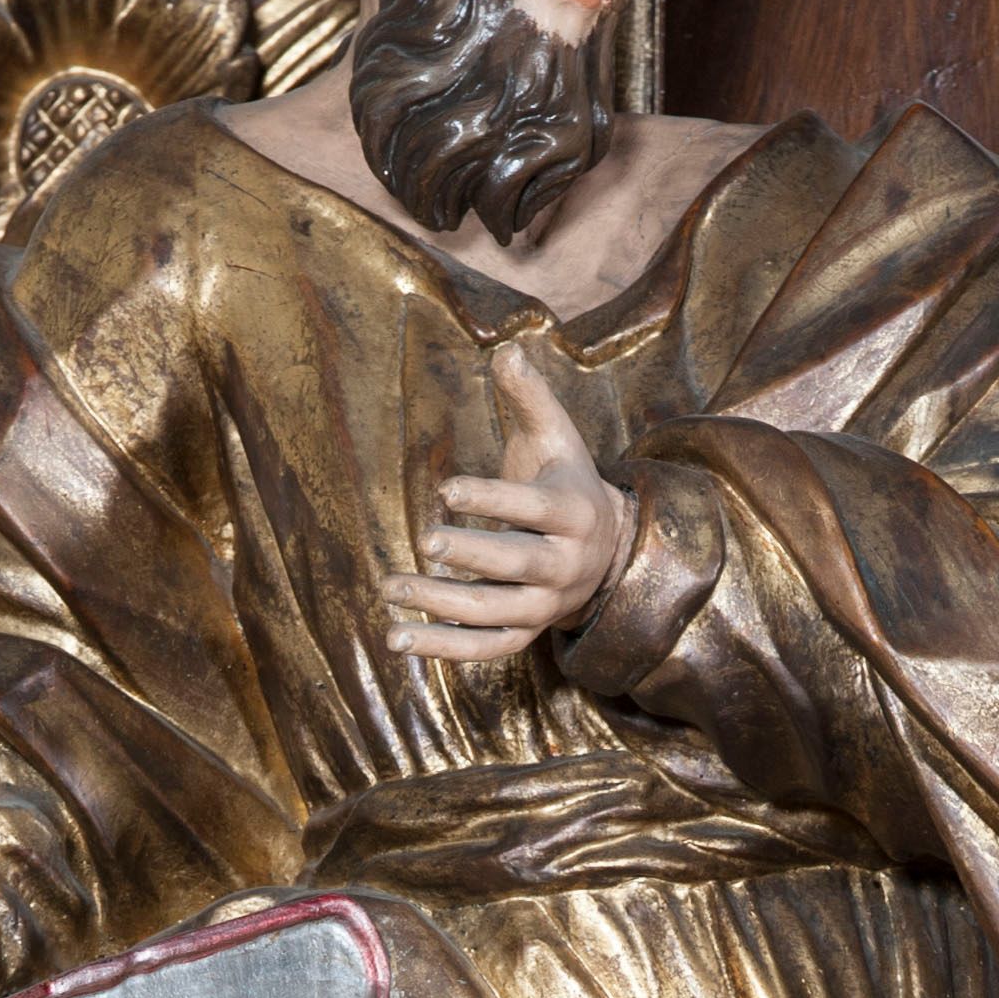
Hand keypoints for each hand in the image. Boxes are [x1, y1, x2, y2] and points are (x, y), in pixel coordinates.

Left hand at [381, 340, 633, 664]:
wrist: (607, 552)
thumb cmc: (565, 483)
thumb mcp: (557, 437)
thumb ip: (530, 397)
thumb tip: (506, 348)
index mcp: (574, 512)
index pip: (532, 509)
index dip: (491, 500)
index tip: (445, 490)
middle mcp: (565, 565)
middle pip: (516, 564)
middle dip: (470, 554)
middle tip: (423, 541)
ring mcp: (546, 605)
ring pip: (494, 611)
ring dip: (441, 605)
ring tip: (391, 588)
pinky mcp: (526, 633)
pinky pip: (485, 648)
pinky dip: (443, 649)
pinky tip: (398, 640)